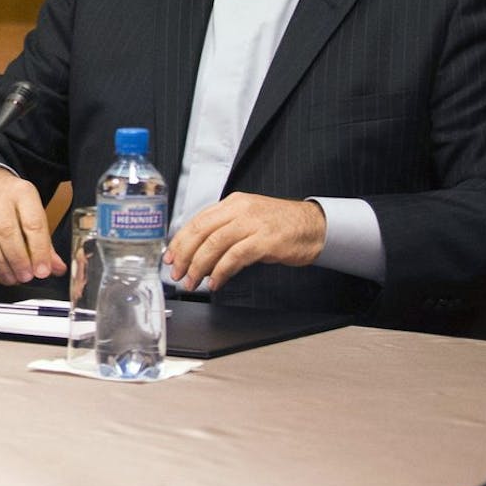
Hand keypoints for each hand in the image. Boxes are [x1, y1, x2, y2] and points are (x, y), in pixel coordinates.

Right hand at [0, 166, 66, 284]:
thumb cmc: (8, 201)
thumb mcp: (31, 212)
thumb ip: (43, 242)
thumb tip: (55, 267)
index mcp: (21, 192)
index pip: (33, 224)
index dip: (39, 251)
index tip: (42, 271)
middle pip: (7, 232)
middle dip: (18, 261)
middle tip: (25, 277)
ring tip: (9, 277)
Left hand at [165, 193, 325, 291]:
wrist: (316, 226)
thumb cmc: (281, 225)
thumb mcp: (249, 219)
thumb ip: (225, 230)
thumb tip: (198, 252)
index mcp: (233, 203)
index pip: (197, 221)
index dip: (180, 241)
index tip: (170, 257)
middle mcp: (240, 210)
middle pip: (201, 232)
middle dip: (185, 255)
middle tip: (177, 273)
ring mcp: (253, 224)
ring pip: (215, 244)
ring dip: (199, 266)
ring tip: (193, 282)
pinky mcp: (266, 240)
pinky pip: (235, 257)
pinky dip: (221, 271)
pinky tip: (216, 282)